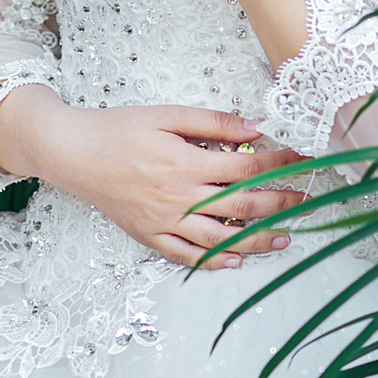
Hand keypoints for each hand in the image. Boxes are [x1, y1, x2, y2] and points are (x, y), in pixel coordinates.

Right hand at [0, 88, 307, 269]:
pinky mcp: (148, 236)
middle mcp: (177, 198)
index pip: (246, 167)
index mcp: (185, 163)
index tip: (302, 160)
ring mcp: (163, 222)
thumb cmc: (118, 129)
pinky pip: (185, 257)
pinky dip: (212, 262)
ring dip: (257, 241)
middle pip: (242, 207)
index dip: (279, 164)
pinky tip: (234, 261)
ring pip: (220, 239)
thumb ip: (213, 122)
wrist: (72, 153)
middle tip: (305, 201)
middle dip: (280, 204)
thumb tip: (256, 128)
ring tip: (284, 238)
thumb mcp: (167, 115)